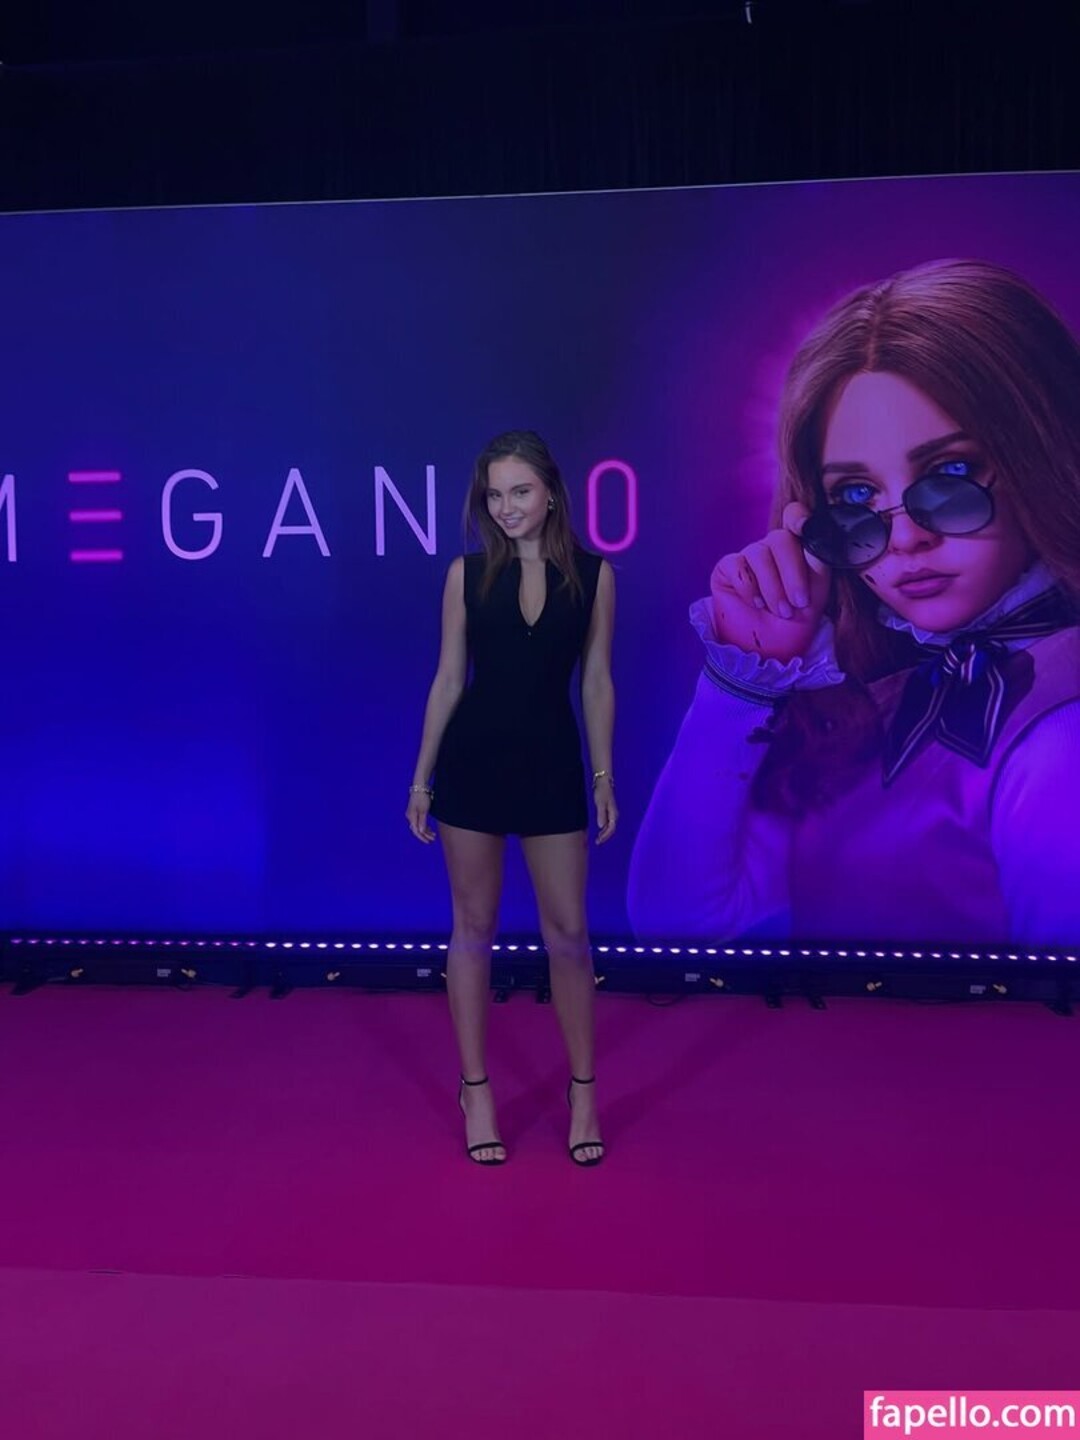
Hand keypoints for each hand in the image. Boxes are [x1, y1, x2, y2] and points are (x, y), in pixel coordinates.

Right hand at [406, 789, 435, 842]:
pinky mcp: (415, 811)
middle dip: (425, 835)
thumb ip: (422, 821)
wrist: (420, 786)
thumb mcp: (423, 810)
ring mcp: (412, 814)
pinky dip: (424, 826)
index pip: (416, 831)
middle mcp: (410, 816)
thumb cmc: (422, 797)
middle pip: (417, 829)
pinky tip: (429, 828)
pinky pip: (419, 821)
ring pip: (418, 826)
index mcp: (411, 817)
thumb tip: (420, 831)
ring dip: (425, 831)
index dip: (422, 837)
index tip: (429, 841)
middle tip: (433, 839)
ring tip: (433, 834)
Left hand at [594, 777, 617, 844]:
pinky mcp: (608, 811)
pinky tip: (599, 830)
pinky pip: (608, 823)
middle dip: (605, 837)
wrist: (603, 782)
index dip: (605, 836)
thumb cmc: (602, 792)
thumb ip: (601, 815)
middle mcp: (614, 815)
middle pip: (611, 829)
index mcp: (614, 814)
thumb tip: (601, 826)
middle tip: (597, 842)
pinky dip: (604, 829)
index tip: (599, 840)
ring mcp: (612, 813)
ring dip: (604, 834)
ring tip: (598, 839)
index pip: (611, 829)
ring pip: (610, 827)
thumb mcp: (600, 803)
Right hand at [710, 501, 831, 662]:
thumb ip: (818, 564)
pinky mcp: (727, 570)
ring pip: (759, 552)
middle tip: (797, 603)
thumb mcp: (815, 596)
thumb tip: (815, 535)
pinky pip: (736, 564)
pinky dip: (748, 586)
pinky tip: (754, 604)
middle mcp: (771, 551)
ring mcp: (748, 558)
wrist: (766, 652)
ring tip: (778, 611)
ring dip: (772, 585)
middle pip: (780, 539)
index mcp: (796, 552)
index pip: (795, 519)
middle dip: (791, 572)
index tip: (804, 527)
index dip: (798, 517)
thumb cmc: (792, 626)